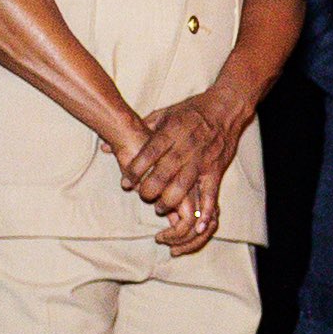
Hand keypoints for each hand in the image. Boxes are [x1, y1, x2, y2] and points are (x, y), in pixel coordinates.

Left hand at [122, 91, 247, 252]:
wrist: (225, 108)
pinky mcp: (216, 170)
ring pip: (183, 186)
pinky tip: (197, 226)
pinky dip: (205, 211)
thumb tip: (106, 147)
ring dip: (169, 201)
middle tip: (143, 195)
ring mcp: (202, 160)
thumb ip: (137, 132)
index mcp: (171, 131)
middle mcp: (186, 147)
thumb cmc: (191, 110)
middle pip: (163, 172)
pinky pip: (210, 194)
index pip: (149, 153)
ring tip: (160, 208)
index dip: (135, 169)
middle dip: (150, 189)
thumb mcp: (164, 114)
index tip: (126, 182)